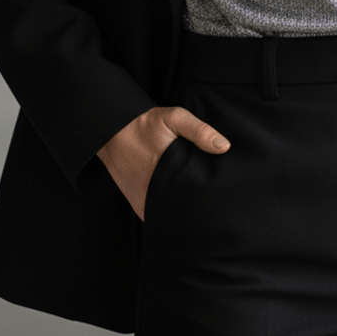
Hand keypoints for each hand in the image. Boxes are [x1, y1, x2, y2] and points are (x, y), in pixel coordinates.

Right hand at [97, 106, 229, 220]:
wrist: (112, 133)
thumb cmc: (145, 125)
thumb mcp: (174, 119)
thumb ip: (199, 130)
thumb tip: (224, 146)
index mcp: (169, 173)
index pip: (196, 197)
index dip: (211, 199)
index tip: (223, 197)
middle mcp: (156, 193)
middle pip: (186, 211)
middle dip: (201, 210)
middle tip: (217, 205)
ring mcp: (147, 202)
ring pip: (172, 216)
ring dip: (185, 213)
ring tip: (203, 210)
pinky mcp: (140, 205)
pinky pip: (159, 216)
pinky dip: (171, 214)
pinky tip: (182, 208)